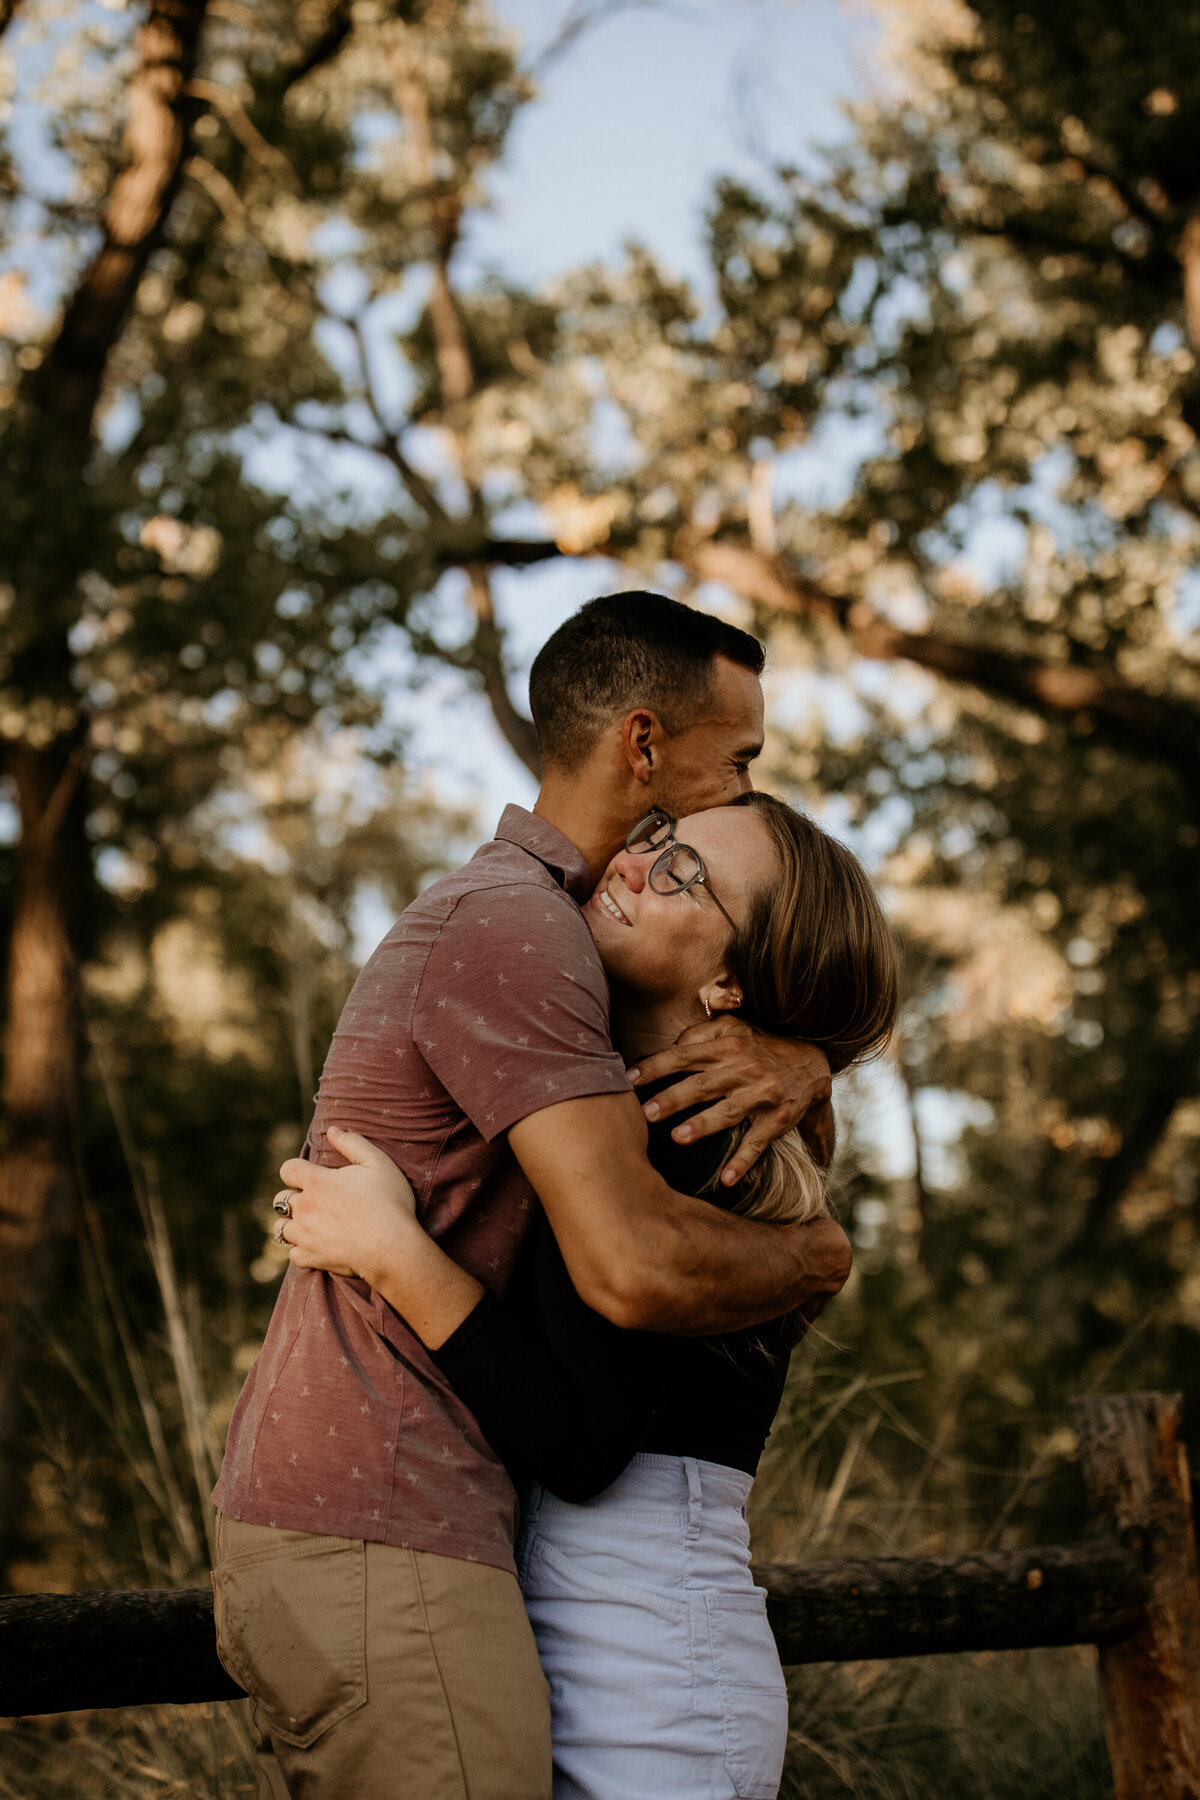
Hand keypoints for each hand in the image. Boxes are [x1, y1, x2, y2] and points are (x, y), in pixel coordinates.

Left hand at [276, 1127, 420, 1285]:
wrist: (392, 1247)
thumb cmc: (389, 1202)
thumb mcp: (377, 1163)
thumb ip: (352, 1143)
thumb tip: (332, 1130)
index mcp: (317, 1182)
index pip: (287, 1169)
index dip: (295, 1170)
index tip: (309, 1176)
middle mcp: (304, 1208)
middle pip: (279, 1200)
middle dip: (291, 1199)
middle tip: (313, 1202)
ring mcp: (305, 1235)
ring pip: (280, 1229)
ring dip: (291, 1225)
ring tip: (309, 1226)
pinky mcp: (311, 1258)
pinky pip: (293, 1255)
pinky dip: (301, 1251)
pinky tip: (316, 1247)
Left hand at [627, 1018, 833, 1184]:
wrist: (812, 1059)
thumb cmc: (759, 1044)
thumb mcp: (733, 1027)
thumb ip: (701, 1034)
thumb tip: (669, 1047)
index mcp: (726, 1046)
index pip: (683, 1055)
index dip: (656, 1066)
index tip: (630, 1079)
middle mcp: (743, 1069)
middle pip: (703, 1084)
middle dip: (674, 1098)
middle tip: (646, 1114)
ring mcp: (762, 1094)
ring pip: (729, 1111)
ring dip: (704, 1125)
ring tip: (678, 1138)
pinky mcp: (778, 1118)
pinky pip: (759, 1141)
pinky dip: (743, 1161)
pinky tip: (725, 1179)